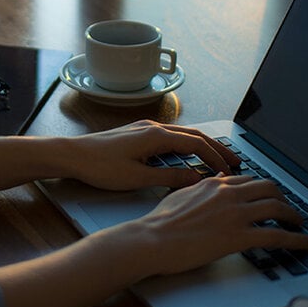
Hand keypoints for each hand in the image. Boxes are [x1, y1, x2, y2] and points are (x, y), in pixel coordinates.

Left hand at [64, 120, 239, 191]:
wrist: (72, 155)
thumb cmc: (100, 166)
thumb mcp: (137, 178)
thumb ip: (169, 178)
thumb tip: (196, 179)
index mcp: (156, 135)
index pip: (196, 144)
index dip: (216, 158)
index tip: (229, 172)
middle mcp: (153, 127)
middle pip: (194, 135)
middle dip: (216, 148)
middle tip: (235, 161)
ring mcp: (144, 128)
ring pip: (182, 134)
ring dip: (202, 145)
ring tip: (217, 159)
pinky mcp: (137, 134)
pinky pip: (170, 136)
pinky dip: (186, 145)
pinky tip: (188, 156)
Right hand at [134, 174, 307, 275]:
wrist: (153, 240)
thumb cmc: (160, 222)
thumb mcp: (181, 195)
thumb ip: (201, 187)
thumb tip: (215, 180)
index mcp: (214, 184)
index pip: (248, 180)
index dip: (262, 189)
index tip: (269, 196)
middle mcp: (229, 194)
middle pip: (268, 188)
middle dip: (283, 197)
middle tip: (288, 208)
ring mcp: (236, 214)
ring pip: (277, 208)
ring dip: (294, 216)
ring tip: (300, 225)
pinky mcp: (239, 236)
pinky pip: (278, 235)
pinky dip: (298, 239)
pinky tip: (307, 244)